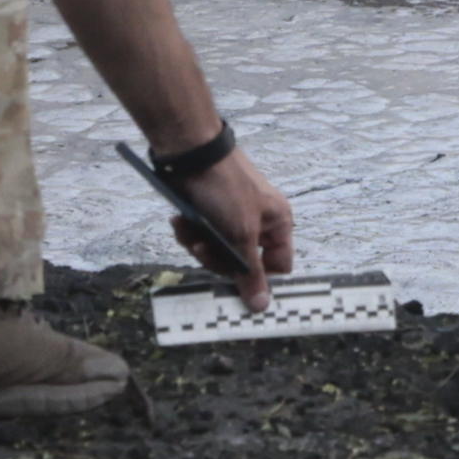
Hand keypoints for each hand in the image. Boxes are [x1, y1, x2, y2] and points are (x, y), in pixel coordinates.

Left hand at [130, 134, 296, 309]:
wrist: (190, 152)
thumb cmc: (225, 188)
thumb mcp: (241, 233)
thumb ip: (251, 271)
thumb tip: (262, 306)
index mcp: (277, 223)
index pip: (278, 265)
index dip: (257, 275)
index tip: (237, 277)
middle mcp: (258, 222)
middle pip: (241, 263)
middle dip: (218, 257)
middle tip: (203, 246)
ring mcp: (231, 217)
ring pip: (217, 252)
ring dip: (199, 244)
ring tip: (188, 228)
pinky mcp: (208, 213)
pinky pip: (201, 237)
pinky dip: (188, 232)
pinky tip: (180, 221)